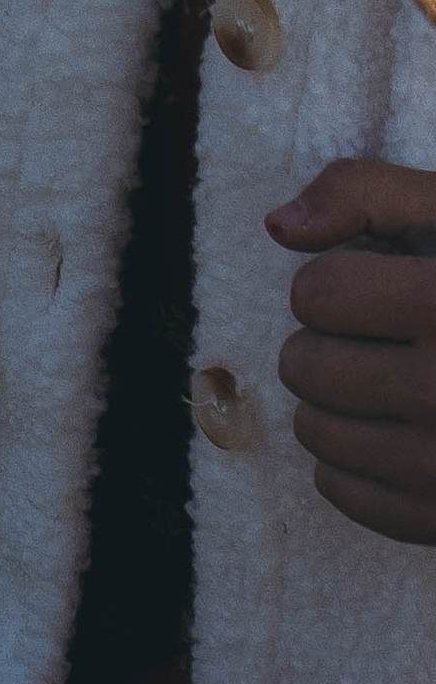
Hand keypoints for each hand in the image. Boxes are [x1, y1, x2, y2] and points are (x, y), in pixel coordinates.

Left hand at [268, 159, 435, 543]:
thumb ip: (369, 193)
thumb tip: (279, 226)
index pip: (314, 295)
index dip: (342, 283)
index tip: (386, 291)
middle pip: (304, 366)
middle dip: (334, 342)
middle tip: (391, 341)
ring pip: (312, 430)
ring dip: (339, 401)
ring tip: (400, 384)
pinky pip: (339, 490)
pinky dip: (356, 461)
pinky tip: (405, 434)